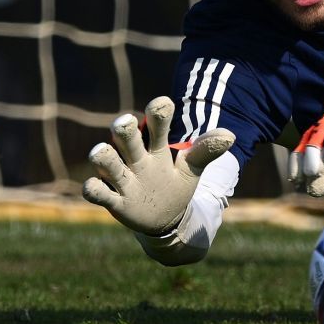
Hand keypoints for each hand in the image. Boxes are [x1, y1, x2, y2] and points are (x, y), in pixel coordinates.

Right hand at [82, 96, 234, 234]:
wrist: (164, 218)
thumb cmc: (175, 185)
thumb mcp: (192, 169)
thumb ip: (206, 151)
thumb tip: (230, 136)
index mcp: (157, 148)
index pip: (156, 124)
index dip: (157, 113)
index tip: (163, 104)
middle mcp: (136, 159)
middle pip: (126, 137)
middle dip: (123, 129)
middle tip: (125, 123)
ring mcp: (123, 179)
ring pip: (107, 161)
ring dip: (103, 156)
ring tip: (100, 151)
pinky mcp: (114, 201)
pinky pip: (97, 193)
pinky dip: (93, 189)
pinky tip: (93, 186)